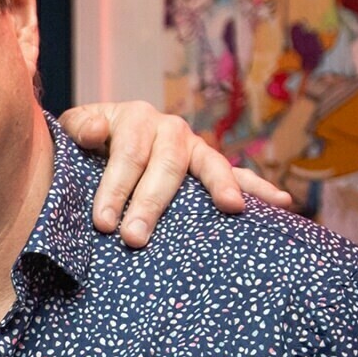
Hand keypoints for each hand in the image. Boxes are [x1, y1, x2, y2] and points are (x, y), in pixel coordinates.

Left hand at [60, 101, 291, 246]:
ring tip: (231, 207)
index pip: (128, 154)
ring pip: (208, 165)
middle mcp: (168, 129)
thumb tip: (95, 131)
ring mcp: (193, 148)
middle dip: (151, 203)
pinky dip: (259, 188)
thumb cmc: (86, 144)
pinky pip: (238, 175)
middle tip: (135, 238)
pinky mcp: (209, 166)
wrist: (100, 141)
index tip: (104, 223)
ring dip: (220, 186)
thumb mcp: (75, 130)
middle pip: (165, 165)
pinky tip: (282, 202)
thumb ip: (79, 128)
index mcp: (134, 118)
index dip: (115, 187)